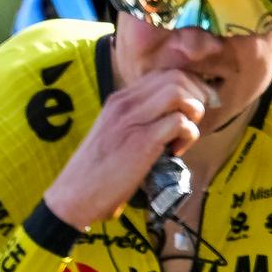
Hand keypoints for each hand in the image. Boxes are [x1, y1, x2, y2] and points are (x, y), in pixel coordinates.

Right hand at [43, 69, 213, 227]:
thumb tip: (169, 119)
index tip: (192, 108)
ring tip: (185, 135)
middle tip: (197, 120)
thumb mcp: (112, 136)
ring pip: (179, 93)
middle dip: (197, 96)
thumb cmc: (95, 173)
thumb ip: (136, 122)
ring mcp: (132, 120)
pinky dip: (188, 135)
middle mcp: (125, 104)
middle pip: (176, 77)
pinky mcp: (142, 141)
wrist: (74, 196)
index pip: (163, 75)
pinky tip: (176, 152)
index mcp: (118, 101)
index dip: (187, 87)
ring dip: (194, 112)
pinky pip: (180, 122)